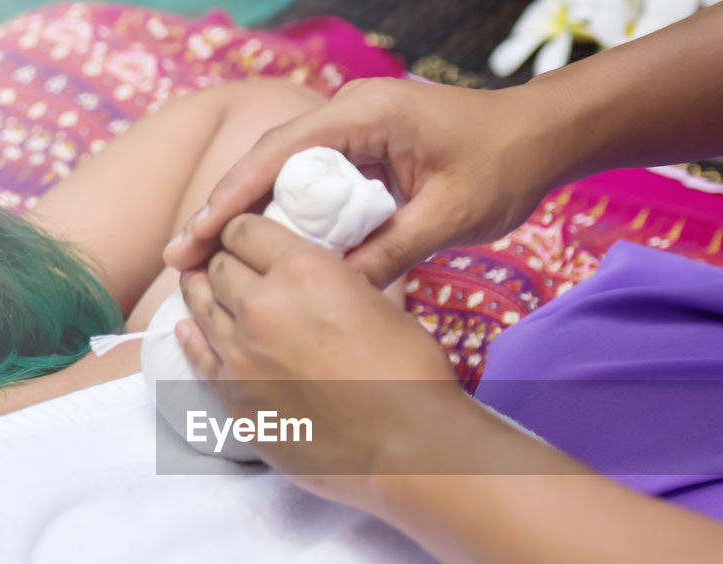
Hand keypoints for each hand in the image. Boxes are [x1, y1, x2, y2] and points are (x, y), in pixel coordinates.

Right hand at [163, 78, 561, 286]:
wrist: (540, 139)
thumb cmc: (502, 166)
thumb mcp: (447, 216)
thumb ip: (390, 250)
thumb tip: (335, 289)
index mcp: (366, 113)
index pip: (281, 153)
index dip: (234, 197)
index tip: (198, 235)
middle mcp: (350, 114)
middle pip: (268, 161)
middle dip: (224, 209)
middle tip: (182, 256)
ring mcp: (354, 130)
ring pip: (284, 173)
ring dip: (247, 214)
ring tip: (204, 259)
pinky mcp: (362, 152)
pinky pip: (311, 183)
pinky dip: (284, 215)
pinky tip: (260, 251)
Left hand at [177, 213, 468, 507]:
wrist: (404, 447)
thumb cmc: (409, 373)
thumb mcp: (378, 302)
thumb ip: (333, 283)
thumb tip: (313, 282)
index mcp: (302, 270)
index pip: (243, 228)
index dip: (242, 230)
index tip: (245, 237)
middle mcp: (261, 306)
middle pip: (217, 267)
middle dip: (224, 261)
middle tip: (230, 266)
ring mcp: (241, 356)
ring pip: (200, 308)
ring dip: (203, 294)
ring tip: (203, 288)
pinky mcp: (234, 399)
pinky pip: (199, 358)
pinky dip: (192, 338)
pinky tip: (187, 329)